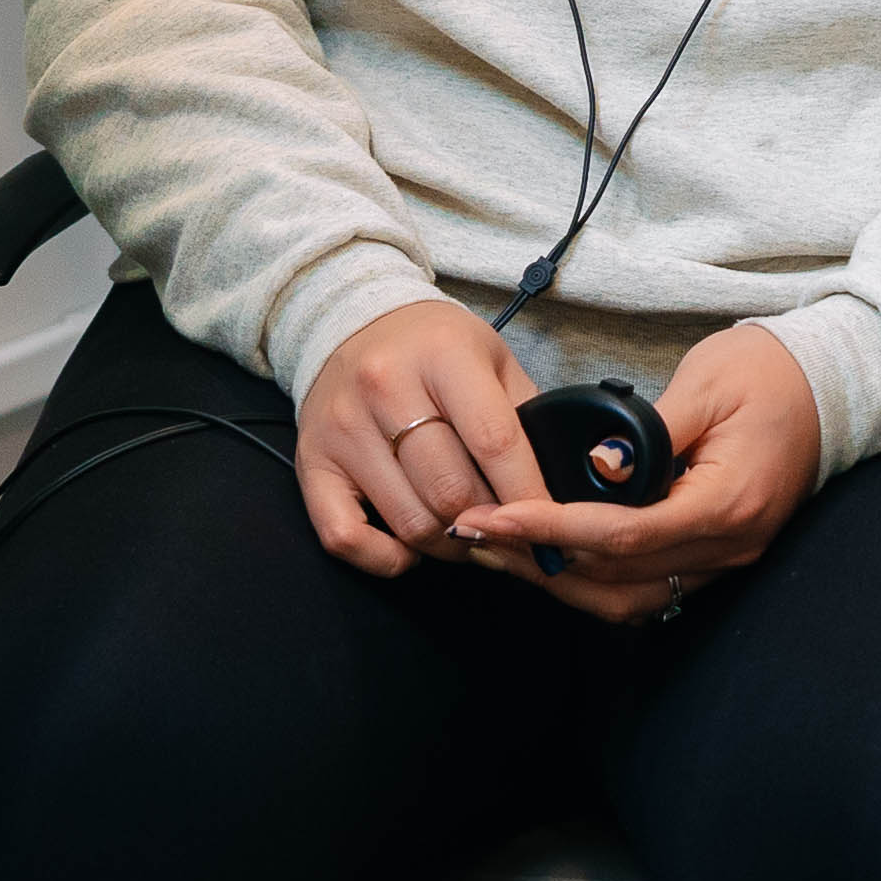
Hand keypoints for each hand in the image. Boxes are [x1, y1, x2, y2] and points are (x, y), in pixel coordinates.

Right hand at [298, 299, 559, 581]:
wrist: (349, 322)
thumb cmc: (432, 348)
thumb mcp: (490, 357)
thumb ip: (529, 413)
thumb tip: (569, 480)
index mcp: (442, 354)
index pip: (494, 441)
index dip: (530, 494)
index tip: (551, 525)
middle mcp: (385, 387)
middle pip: (452, 490)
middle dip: (492, 523)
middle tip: (510, 531)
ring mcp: (343, 428)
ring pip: (410, 521)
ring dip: (451, 544)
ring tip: (469, 532)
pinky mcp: (312, 463)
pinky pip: (347, 538)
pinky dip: (387, 558)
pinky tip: (412, 544)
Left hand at [455, 323, 820, 625]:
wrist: (833, 385)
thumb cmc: (772, 373)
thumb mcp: (709, 383)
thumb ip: (651, 432)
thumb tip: (600, 467)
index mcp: (726, 503)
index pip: (624, 536)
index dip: (551, 531)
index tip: (495, 516)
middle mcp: (729, 545)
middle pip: (618, 579)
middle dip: (540, 562)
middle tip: (475, 533)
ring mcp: (727, 557)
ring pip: (629, 598)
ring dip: (561, 581)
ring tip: (499, 550)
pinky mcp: (718, 553)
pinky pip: (649, 585)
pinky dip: (595, 578)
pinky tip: (552, 556)